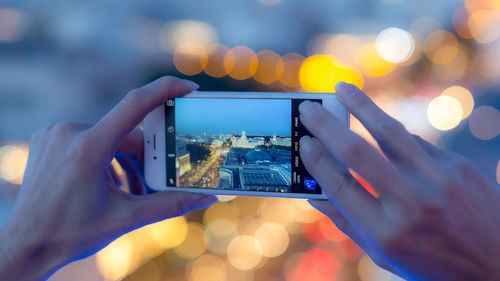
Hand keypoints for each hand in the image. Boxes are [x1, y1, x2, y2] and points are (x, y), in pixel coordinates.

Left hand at [0, 77, 216, 279]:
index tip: (189, 88)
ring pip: (108, 138)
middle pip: (126, 135)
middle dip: (145, 159)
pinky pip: (89, 140)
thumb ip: (170, 204)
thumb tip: (205, 197)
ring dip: (125, 162)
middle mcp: (69, 133)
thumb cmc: (72, 234)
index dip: (166, 90)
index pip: (135, 104)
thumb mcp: (127, 218)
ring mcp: (56, 134)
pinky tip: (107, 184)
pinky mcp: (49, 140)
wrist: (25, 246)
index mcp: (88, 147)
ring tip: (129, 192)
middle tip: (153, 183)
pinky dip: (106, 159)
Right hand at [299, 82, 499, 280]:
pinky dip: (393, 133)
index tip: (303, 141)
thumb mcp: (383, 253)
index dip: (316, 159)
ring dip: (361, 105)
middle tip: (309, 108)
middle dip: (326, 125)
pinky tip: (378, 126)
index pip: (339, 184)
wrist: (497, 265)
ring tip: (342, 89)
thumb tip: (315, 193)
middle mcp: (410, 202)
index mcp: (385, 231)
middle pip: (357, 152)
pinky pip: (416, 142)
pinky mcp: (457, 166)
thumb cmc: (431, 265)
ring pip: (389, 131)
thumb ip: (347, 222)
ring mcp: (438, 180)